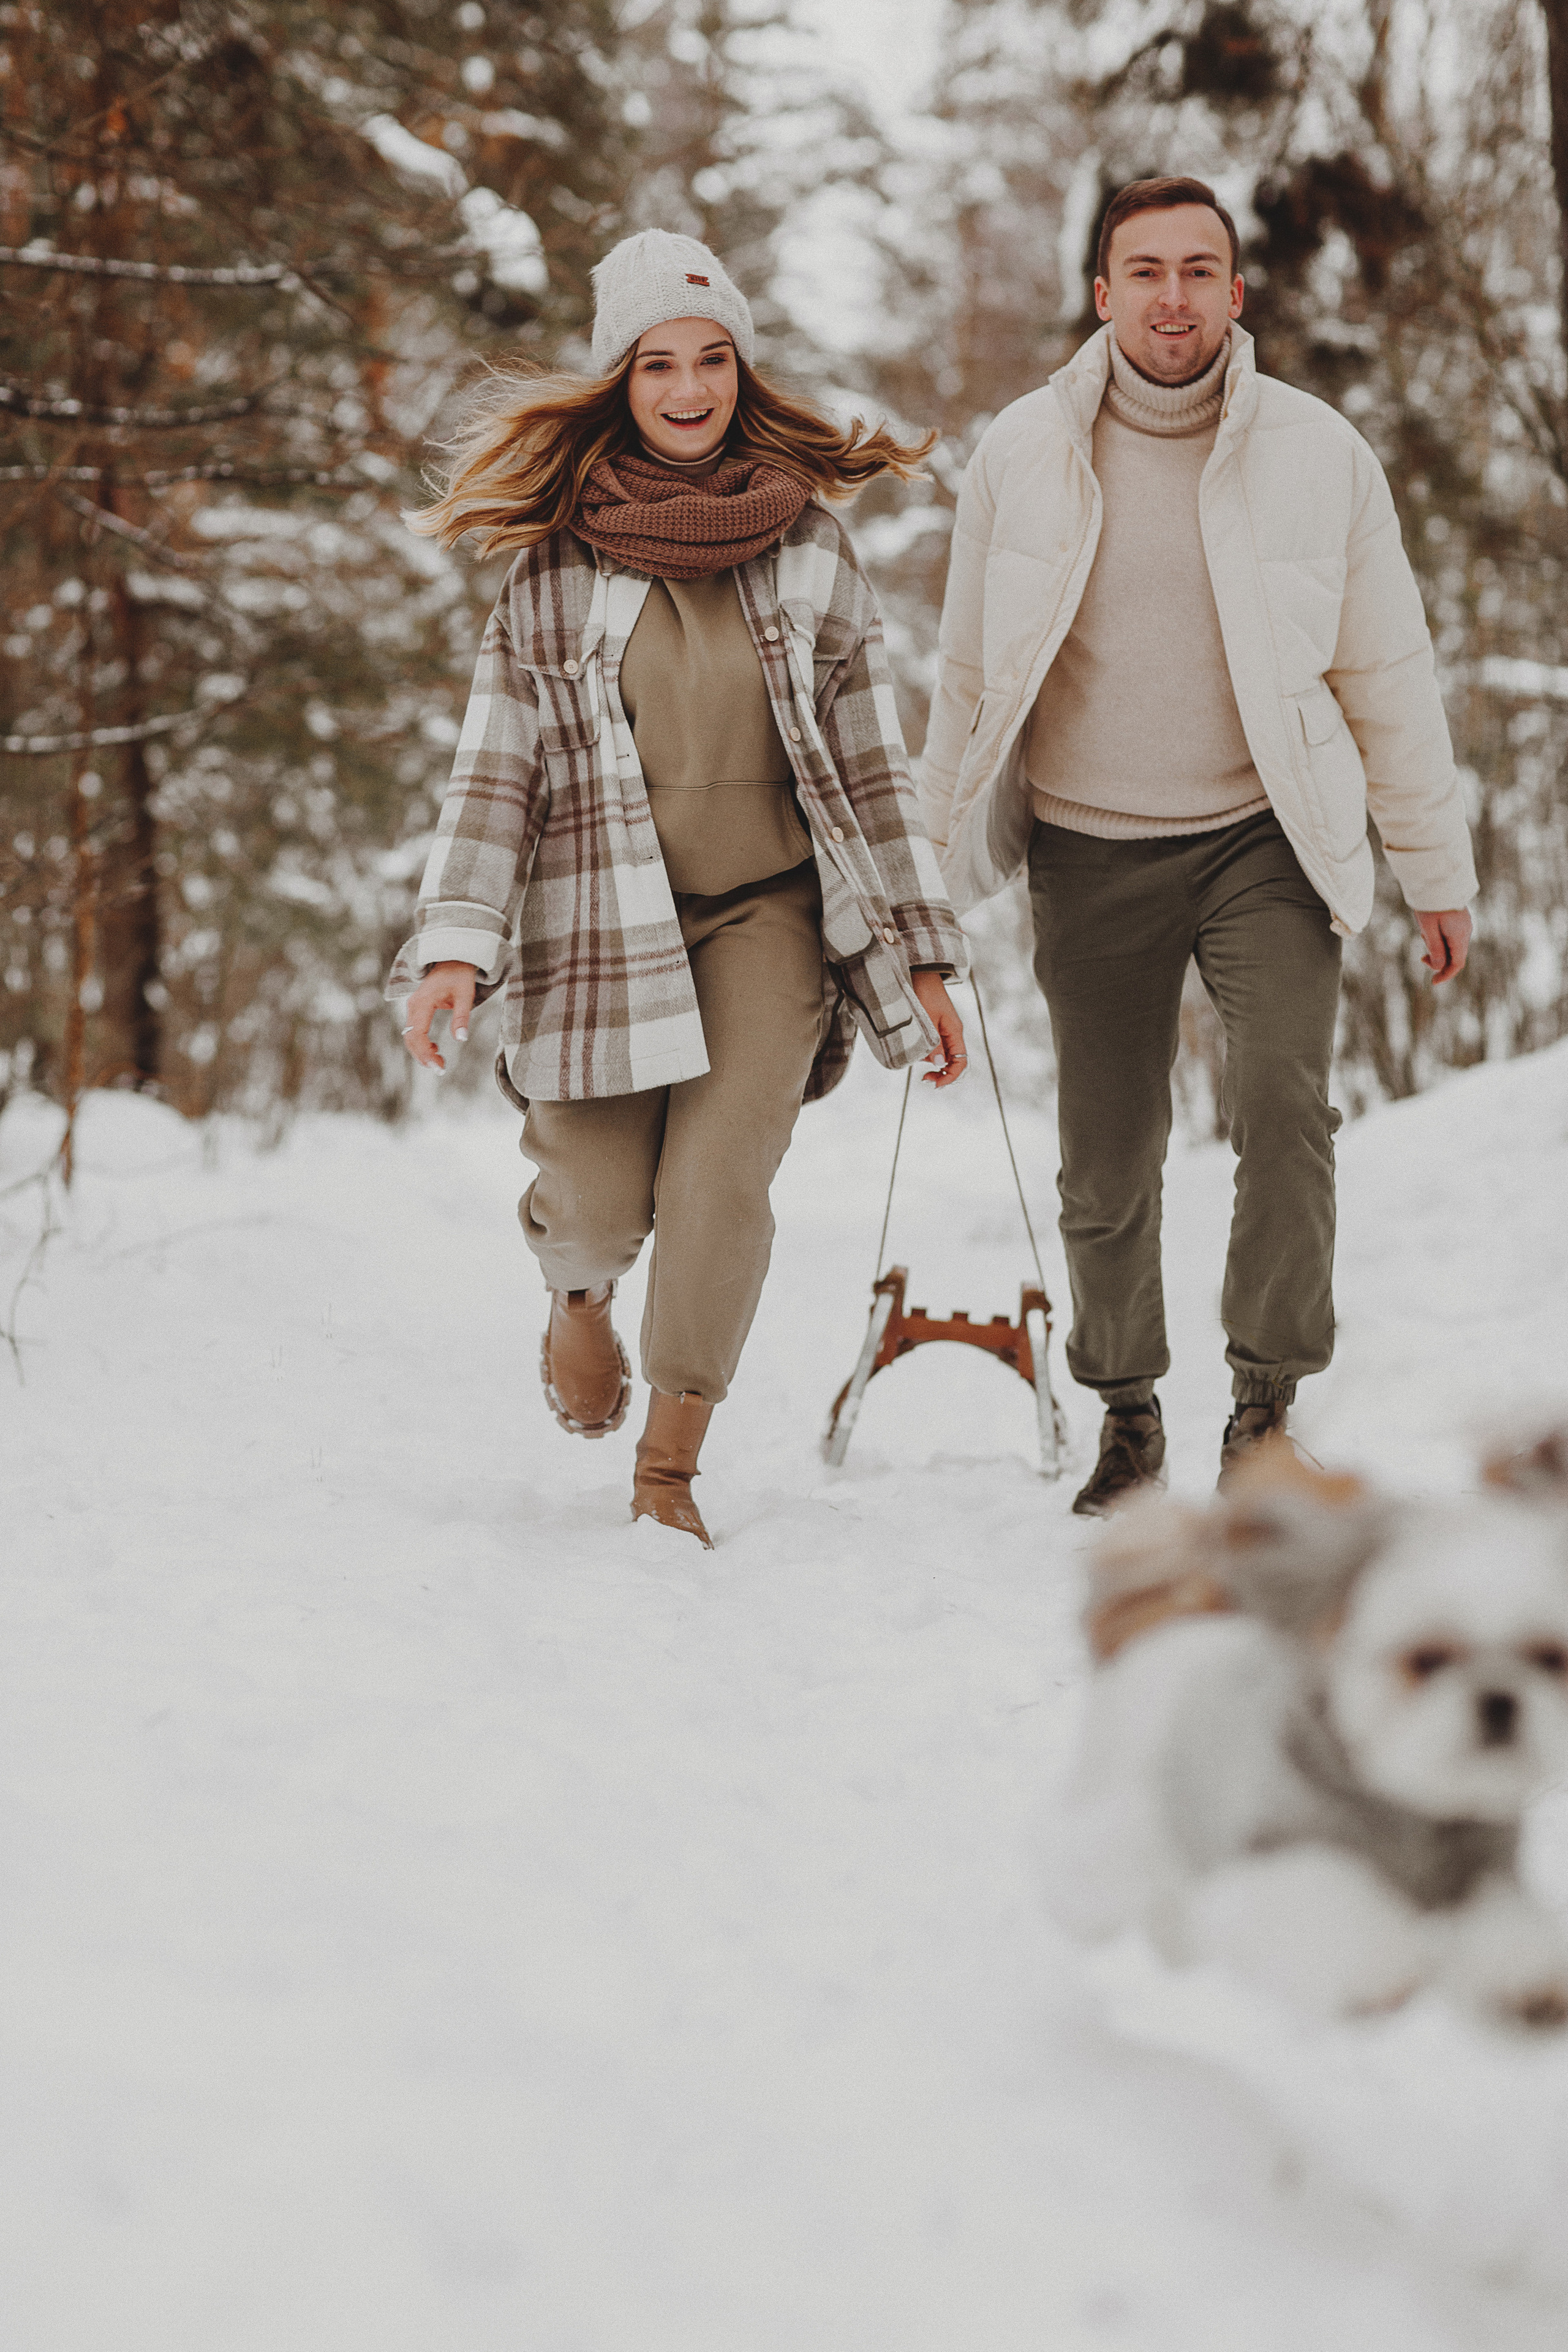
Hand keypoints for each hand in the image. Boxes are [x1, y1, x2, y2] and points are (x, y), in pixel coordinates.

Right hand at [402, 960, 476, 1069]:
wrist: (453, 958)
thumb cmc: (460, 975)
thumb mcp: (465, 996)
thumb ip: (462, 1017)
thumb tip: (461, 1039)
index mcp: (423, 1002)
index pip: (418, 1034)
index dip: (425, 1053)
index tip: (438, 1067)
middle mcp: (414, 1005)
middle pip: (410, 1038)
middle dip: (423, 1057)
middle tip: (440, 1069)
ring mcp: (413, 1006)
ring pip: (410, 1036)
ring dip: (421, 1051)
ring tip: (439, 1062)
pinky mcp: (417, 1008)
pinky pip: (414, 1030)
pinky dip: (421, 1043)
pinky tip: (435, 1049)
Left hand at [910, 969, 966, 1086]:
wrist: (918, 971)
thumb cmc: (923, 991)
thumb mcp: (927, 1018)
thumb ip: (932, 1042)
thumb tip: (938, 1064)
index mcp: (955, 1031)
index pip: (961, 1062)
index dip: (951, 1077)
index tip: (934, 1084)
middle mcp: (951, 1033)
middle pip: (952, 1062)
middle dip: (940, 1074)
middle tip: (923, 1079)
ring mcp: (942, 1030)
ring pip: (939, 1056)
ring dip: (927, 1061)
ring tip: (912, 1053)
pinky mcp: (933, 1027)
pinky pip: (932, 1046)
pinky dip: (923, 1052)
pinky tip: (911, 1046)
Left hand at [1415, 908, 1471, 985]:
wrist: (1436, 879)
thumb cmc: (1430, 903)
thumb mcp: (1428, 928)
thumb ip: (1435, 949)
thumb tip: (1438, 967)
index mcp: (1459, 935)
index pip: (1457, 964)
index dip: (1446, 975)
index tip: (1433, 982)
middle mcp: (1465, 931)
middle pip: (1456, 956)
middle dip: (1440, 962)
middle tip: (1422, 959)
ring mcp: (1464, 924)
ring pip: (1453, 946)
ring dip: (1439, 950)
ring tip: (1424, 938)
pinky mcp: (1459, 919)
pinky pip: (1452, 936)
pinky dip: (1441, 940)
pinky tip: (1429, 931)